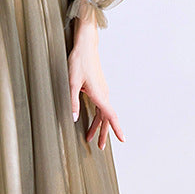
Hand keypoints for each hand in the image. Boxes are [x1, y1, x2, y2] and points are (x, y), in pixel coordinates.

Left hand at [67, 22, 124, 150]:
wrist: (86, 46)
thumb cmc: (79, 61)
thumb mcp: (72, 82)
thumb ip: (73, 101)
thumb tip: (74, 118)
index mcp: (99, 94)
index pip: (110, 115)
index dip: (116, 128)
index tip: (122, 139)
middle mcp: (103, 94)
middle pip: (106, 118)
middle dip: (103, 133)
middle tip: (100, 147)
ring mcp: (102, 90)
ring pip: (103, 112)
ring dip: (98, 125)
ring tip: (90, 137)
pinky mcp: (99, 87)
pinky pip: (101, 105)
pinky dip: (97, 115)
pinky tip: (91, 119)